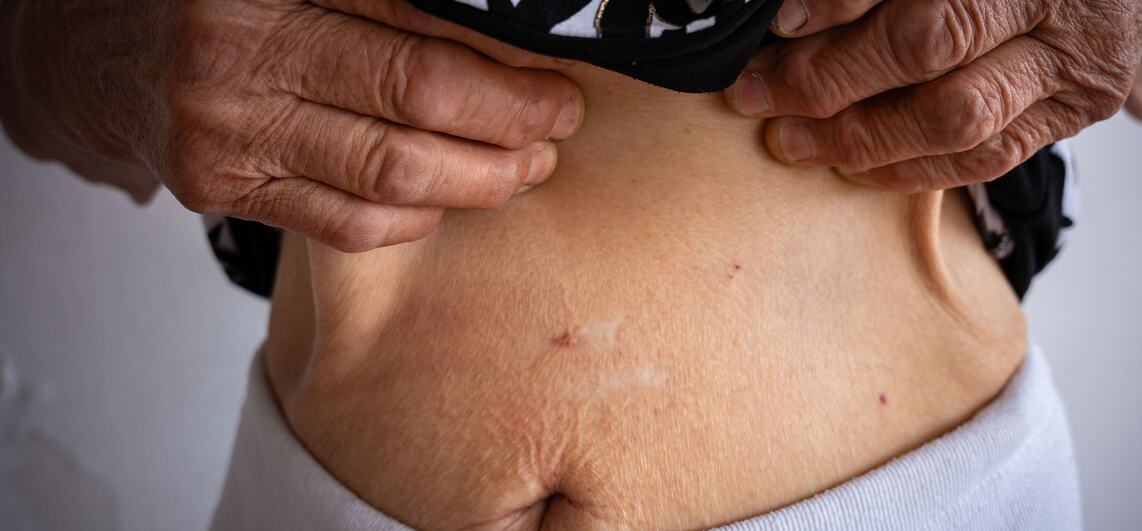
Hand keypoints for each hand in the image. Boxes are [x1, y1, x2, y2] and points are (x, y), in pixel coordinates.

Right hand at [0, 0, 583, 251]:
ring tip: (524, 168)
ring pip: (390, 175)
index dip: (504, 66)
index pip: (418, 31)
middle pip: (417, 104)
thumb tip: (490, 24)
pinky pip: (346, 222)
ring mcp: (224, 131)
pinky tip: (447, 199)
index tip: (556, 78)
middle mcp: (239, 55)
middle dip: (509, 125)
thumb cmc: (211, 1)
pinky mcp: (221, 190)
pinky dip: (414, 216)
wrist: (93, 49)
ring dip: (479, 181)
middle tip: (556, 125)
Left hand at [725, 0, 1141, 191]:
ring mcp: (1069, 63)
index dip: (836, 5)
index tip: (777, 26)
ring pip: (954, 116)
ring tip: (790, 140)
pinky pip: (986, 158)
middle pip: (926, 44)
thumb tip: (798, 14)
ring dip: (858, 136)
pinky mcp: (1075, 112)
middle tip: (756, 91)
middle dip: (828, 76)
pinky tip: (852, 167)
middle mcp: (1050, 3)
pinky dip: (910, 168)